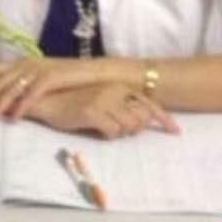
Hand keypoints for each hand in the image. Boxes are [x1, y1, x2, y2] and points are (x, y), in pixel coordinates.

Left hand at [0, 57, 104, 120]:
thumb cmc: (67, 76)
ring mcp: (38, 70)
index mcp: (22, 62)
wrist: (94, 71)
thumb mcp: (42, 76)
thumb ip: (25, 82)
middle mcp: (27, 64)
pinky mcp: (51, 78)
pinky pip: (31, 95)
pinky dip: (21, 107)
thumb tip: (10, 93)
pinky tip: (13, 118)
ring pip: (12, 89)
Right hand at [27, 83, 180, 138]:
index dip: (164, 119)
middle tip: (116, 129)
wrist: (46, 100)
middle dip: (133, 129)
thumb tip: (142, 120)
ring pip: (128, 127)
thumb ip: (120, 106)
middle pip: (141, 119)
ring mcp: (103, 99)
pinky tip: (96, 129)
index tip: (175, 131)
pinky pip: (112, 132)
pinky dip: (107, 135)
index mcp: (117, 86)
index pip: (149, 104)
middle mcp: (113, 90)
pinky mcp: (92, 111)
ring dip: (119, 132)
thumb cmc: (73, 102)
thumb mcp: (101, 100)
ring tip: (104, 128)